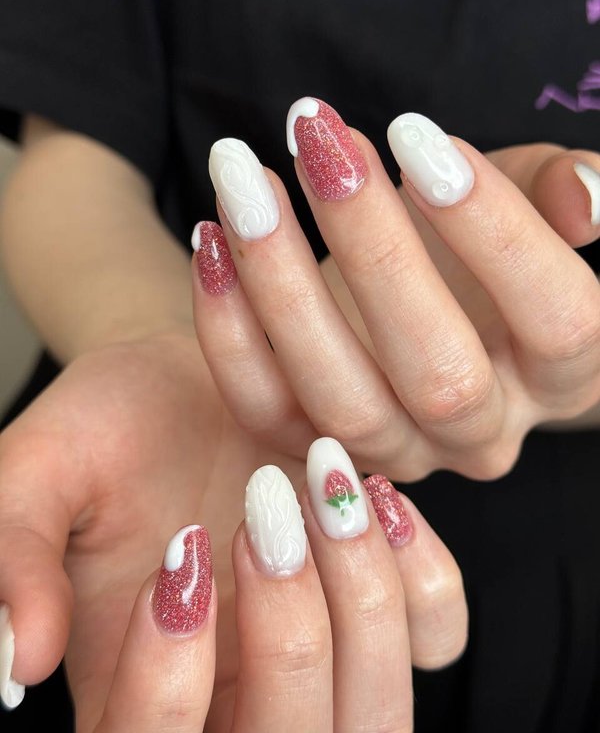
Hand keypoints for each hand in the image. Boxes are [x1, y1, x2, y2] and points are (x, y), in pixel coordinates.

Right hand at [0, 334, 465, 729]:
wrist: (192, 378)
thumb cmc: (112, 425)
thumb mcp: (40, 468)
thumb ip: (15, 553)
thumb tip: (16, 656)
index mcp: (136, 690)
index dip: (170, 681)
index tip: (180, 550)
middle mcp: (235, 697)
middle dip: (290, 630)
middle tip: (266, 501)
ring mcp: (320, 659)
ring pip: (375, 714)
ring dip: (361, 594)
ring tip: (323, 479)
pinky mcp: (383, 607)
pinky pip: (439, 638)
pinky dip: (420, 574)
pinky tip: (376, 498)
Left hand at [192, 99, 599, 479]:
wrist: (417, 302)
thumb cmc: (476, 244)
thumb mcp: (529, 200)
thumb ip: (560, 190)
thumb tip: (587, 204)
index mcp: (562, 375)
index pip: (560, 321)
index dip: (495, 230)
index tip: (416, 133)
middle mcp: (482, 433)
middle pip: (441, 374)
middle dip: (374, 248)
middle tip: (319, 141)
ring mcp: (395, 454)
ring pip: (342, 400)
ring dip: (282, 284)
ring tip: (242, 180)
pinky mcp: (314, 448)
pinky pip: (267, 409)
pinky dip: (229, 331)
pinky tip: (209, 241)